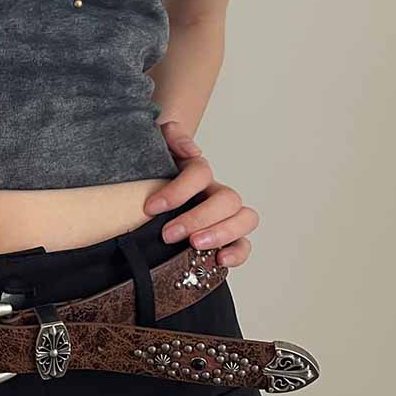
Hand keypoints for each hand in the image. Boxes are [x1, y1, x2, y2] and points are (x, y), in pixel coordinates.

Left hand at [143, 122, 258, 267]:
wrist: (152, 188)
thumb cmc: (155, 171)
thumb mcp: (156, 146)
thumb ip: (172, 135)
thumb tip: (191, 150)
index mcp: (198, 172)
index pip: (201, 173)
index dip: (178, 191)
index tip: (151, 207)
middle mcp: (216, 193)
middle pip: (227, 199)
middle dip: (198, 218)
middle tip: (169, 234)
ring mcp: (225, 216)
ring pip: (245, 219)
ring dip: (221, 234)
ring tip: (194, 245)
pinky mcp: (226, 239)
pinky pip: (244, 245)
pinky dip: (237, 253)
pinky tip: (218, 260)